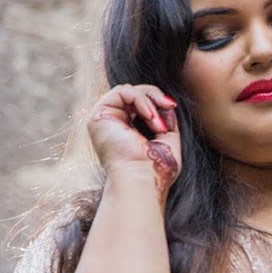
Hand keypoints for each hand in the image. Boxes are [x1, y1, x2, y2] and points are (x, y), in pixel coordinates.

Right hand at [87, 82, 181, 206]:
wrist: (142, 182)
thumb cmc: (155, 170)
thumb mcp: (167, 140)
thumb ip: (166, 120)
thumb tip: (167, 104)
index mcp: (124, 131)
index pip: (138, 103)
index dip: (156, 101)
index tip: (172, 108)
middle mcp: (111, 125)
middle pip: (132, 93)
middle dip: (154, 97)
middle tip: (169, 108)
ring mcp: (103, 120)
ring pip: (128, 90)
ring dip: (149, 101)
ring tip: (158, 124)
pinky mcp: (99, 116)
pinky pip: (122, 92)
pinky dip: (141, 100)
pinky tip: (150, 118)